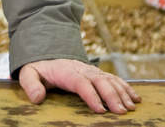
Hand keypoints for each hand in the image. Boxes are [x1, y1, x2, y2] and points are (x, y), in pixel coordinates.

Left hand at [18, 58, 139, 114]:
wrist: (48, 54)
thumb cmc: (39, 68)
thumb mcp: (28, 73)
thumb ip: (30, 84)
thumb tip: (37, 98)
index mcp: (66, 71)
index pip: (80, 83)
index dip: (91, 96)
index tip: (100, 110)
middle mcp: (82, 69)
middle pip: (100, 81)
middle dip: (112, 96)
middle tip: (121, 112)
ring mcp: (92, 71)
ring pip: (110, 80)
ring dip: (122, 93)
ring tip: (131, 107)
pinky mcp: (98, 74)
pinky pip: (115, 79)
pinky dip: (126, 88)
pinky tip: (136, 98)